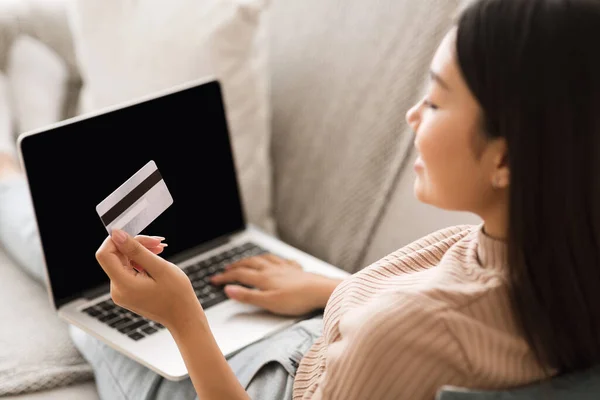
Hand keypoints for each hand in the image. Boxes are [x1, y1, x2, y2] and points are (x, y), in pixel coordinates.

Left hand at [95, 229, 201, 329]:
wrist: (183, 316)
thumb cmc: (176, 295)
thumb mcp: (159, 267)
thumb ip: (136, 250)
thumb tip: (117, 234)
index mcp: (123, 285)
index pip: (105, 255)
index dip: (116, 240)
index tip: (135, 234)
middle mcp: (117, 290)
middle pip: (116, 256)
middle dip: (135, 245)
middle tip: (158, 242)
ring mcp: (121, 292)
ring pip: (123, 261)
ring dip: (140, 252)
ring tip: (160, 249)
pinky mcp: (127, 292)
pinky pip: (128, 270)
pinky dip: (141, 261)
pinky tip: (156, 258)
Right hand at [210, 254, 342, 315]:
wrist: (320, 291)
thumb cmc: (296, 300)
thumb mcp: (268, 302)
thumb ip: (247, 296)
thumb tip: (228, 290)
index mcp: (263, 278)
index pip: (239, 275)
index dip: (225, 277)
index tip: (214, 280)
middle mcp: (272, 270)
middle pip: (250, 264)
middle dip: (236, 265)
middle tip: (226, 268)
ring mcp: (284, 268)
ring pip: (264, 259)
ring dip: (252, 259)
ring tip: (247, 260)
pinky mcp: (296, 270)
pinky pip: (282, 260)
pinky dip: (274, 259)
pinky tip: (277, 262)